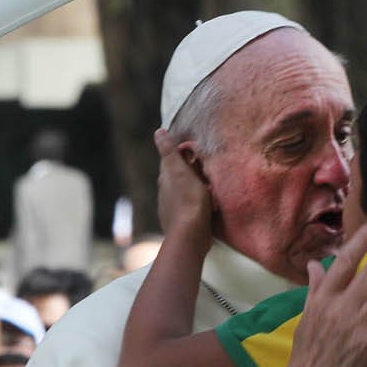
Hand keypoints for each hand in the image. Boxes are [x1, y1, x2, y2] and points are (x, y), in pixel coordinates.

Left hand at [154, 127, 213, 250]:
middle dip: (188, 173)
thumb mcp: (179, 170)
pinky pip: (189, 208)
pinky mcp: (181, 222)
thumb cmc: (188, 199)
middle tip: (205, 170)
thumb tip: (158, 132)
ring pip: (182, 193)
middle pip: (177, 178)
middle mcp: (165, 194)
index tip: (196, 155)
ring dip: (192, 189)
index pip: (171, 162)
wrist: (190, 234)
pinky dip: (195, 204)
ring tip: (208, 188)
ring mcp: (171, 210)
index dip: (182, 157)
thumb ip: (169, 151)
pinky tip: (205, 206)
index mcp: (165, 179)